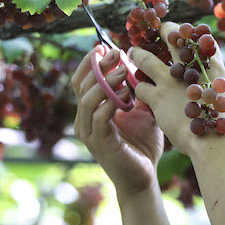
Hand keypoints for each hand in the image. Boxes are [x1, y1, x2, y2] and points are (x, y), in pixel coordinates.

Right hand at [72, 44, 164, 196]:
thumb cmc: (142, 146)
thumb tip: (142, 66)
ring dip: (106, 82)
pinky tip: (127, 95)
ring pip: (88, 99)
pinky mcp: (100, 144)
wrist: (143, 178)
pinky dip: (111, 103)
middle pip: (82, 85)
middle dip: (99, 66)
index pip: (81, 80)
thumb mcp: (142, 112)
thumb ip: (137, 92)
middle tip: (117, 53)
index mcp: (90, 111)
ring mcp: (89, 133)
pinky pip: (99, 118)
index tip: (105, 46)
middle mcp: (83, 121)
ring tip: (124, 72)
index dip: (90, 62)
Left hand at [128, 22, 224, 156]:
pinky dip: (138, 89)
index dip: (187, 33)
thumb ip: (222, 95)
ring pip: (145, 58)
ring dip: (137, 56)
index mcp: (212, 64)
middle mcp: (189, 66)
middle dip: (162, 32)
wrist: (215, 139)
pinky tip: (139, 92)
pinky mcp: (157, 96)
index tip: (180, 37)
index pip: (198, 35)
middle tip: (154, 33)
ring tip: (133, 54)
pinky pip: (140, 87)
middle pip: (171, 34)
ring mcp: (171, 80)